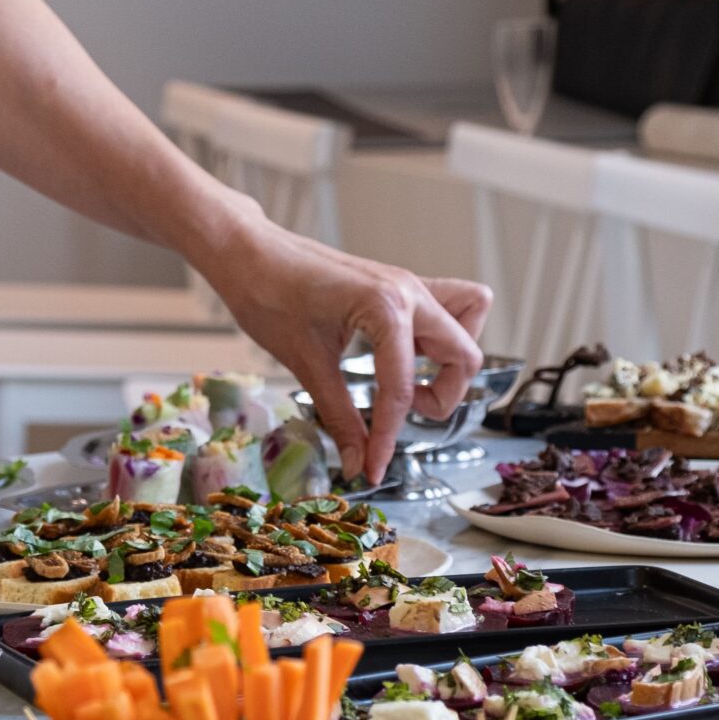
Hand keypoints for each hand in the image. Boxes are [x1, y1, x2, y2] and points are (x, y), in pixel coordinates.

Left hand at [202, 219, 490, 484]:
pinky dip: (440, 336)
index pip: (402, 387)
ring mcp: (408, 284)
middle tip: (403, 412)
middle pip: (464, 354)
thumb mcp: (305, 363)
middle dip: (442, 396)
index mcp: (386, 307)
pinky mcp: (399, 286)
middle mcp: (408, 292)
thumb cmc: (268, 295)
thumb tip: (357, 462)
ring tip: (413, 379)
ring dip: (453, 358)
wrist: (248, 253)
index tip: (374, 466)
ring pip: (469, 318)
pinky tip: (403, 357)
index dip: (389, 436)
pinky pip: (447, 305)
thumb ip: (339, 416)